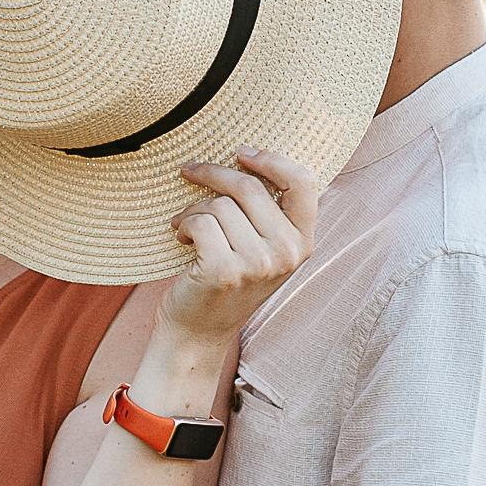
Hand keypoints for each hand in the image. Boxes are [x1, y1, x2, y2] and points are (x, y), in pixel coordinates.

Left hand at [159, 149, 319, 350]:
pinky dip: (184, 224)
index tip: (241, 153)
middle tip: (190, 171)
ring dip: (194, 209)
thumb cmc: (226, 281)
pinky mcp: (226, 270)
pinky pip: (200, 221)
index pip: (302, 183)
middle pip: (249, 186)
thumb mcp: (261, 248)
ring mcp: (258, 263)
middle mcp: (286, 253)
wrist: (198, 331)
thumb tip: (246, 156)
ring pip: (220, 204)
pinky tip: (183, 238)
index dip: (272, 159)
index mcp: (302, 242)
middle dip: (213, 174)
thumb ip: (267, 212)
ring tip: (187, 226)